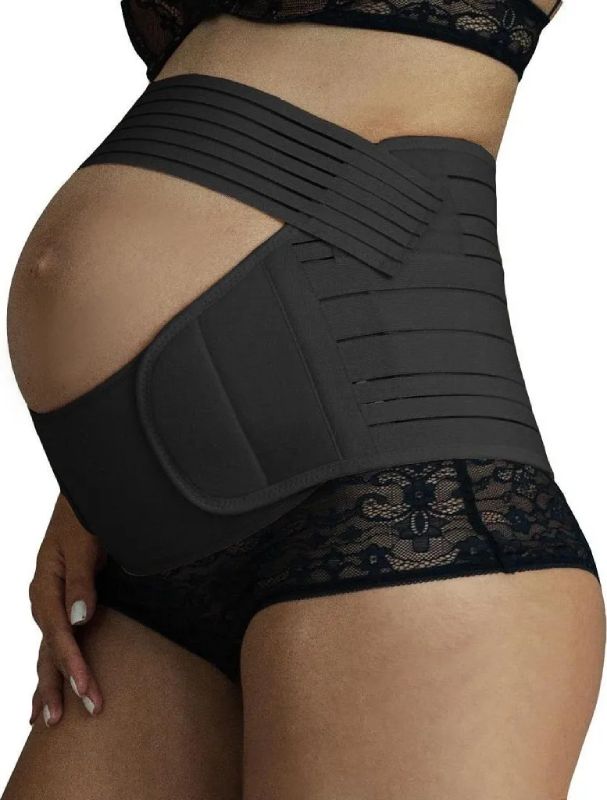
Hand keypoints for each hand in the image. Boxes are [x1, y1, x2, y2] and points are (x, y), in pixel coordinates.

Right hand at [28, 494, 105, 725]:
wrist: (83, 499)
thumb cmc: (84, 516)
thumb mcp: (82, 543)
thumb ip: (80, 580)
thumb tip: (80, 620)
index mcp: (44, 586)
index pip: (58, 634)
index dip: (72, 664)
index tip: (86, 690)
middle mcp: (42, 599)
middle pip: (48, 649)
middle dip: (58, 685)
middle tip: (66, 720)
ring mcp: (49, 603)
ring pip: (46, 650)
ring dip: (50, 683)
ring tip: (45, 720)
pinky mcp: (61, 603)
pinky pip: (54, 641)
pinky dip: (51, 666)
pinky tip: (45, 688)